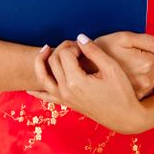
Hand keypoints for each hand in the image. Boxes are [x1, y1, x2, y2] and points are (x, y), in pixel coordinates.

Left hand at [26, 34, 143, 133]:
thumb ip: (93, 50)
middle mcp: (66, 91)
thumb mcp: (111, 67)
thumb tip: (79, 37)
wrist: (125, 117)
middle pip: (53, 61)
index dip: (74, 46)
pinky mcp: (67, 104)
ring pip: (43, 77)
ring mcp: (64, 99)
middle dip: (63, 49)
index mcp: (76, 81)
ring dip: (41, 62)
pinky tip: (29, 87)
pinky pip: (46, 97)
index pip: (64, 54)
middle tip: (78, 47)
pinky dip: (36, 91)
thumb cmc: (121, 91)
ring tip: (45, 49)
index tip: (86, 48)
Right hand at [93, 31, 153, 99]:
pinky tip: (128, 75)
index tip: (131, 49)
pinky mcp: (137, 96)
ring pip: (153, 74)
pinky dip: (141, 79)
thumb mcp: (122, 37)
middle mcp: (145, 80)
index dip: (145, 47)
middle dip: (146, 58)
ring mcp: (141, 90)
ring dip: (145, 69)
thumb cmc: (104, 50)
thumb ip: (146, 40)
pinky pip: (148, 84)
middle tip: (128, 56)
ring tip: (127, 66)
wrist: (86, 71)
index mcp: (144, 63)